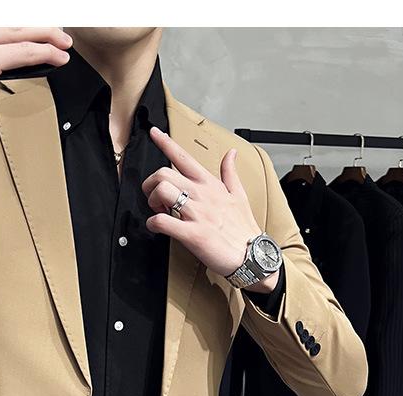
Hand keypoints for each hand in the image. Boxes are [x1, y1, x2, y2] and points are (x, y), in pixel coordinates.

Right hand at [0, 27, 72, 172]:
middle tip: (59, 32)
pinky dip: (43, 54)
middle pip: (5, 20)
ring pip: (16, 33)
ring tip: (63, 43)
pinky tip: (56, 57)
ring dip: (46, 37)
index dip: (20, 19)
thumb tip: (21, 43)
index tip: (40, 23)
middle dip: (38, 26)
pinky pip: (20, 53)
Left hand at [142, 127, 264, 280]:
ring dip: (151, 201)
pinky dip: (153, 224)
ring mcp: (196, 213)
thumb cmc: (244, 228)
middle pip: (164, 173)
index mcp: (210, 184)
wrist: (252, 254)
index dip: (166, 142)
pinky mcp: (192, 233)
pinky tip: (157, 227)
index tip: (154, 133)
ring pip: (162, 191)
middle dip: (151, 184)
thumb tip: (231, 154)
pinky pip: (162, 222)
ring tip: (158, 211)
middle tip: (155, 198)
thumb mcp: (240, 194)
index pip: (185, 157)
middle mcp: (201, 195)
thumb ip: (230, 173)